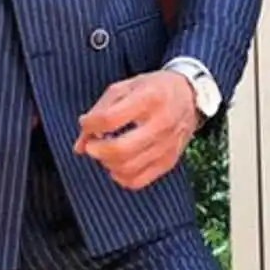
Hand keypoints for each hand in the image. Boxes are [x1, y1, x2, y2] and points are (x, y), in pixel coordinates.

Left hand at [73, 70, 200, 190]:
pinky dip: (121, 177)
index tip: (87, 123)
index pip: (110, 119)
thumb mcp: (124, 88)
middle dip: (96, 150)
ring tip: (105, 152)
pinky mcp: (169, 160)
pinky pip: (138, 180)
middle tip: (91, 145)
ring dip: (107, 163)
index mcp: (149, 98)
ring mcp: (167, 145)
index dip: (90, 125)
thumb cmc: (152, 89)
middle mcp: (161, 123)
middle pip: (120, 149)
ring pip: (127, 168)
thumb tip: (80, 145)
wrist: (189, 95)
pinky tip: (117, 165)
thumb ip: (98, 112)